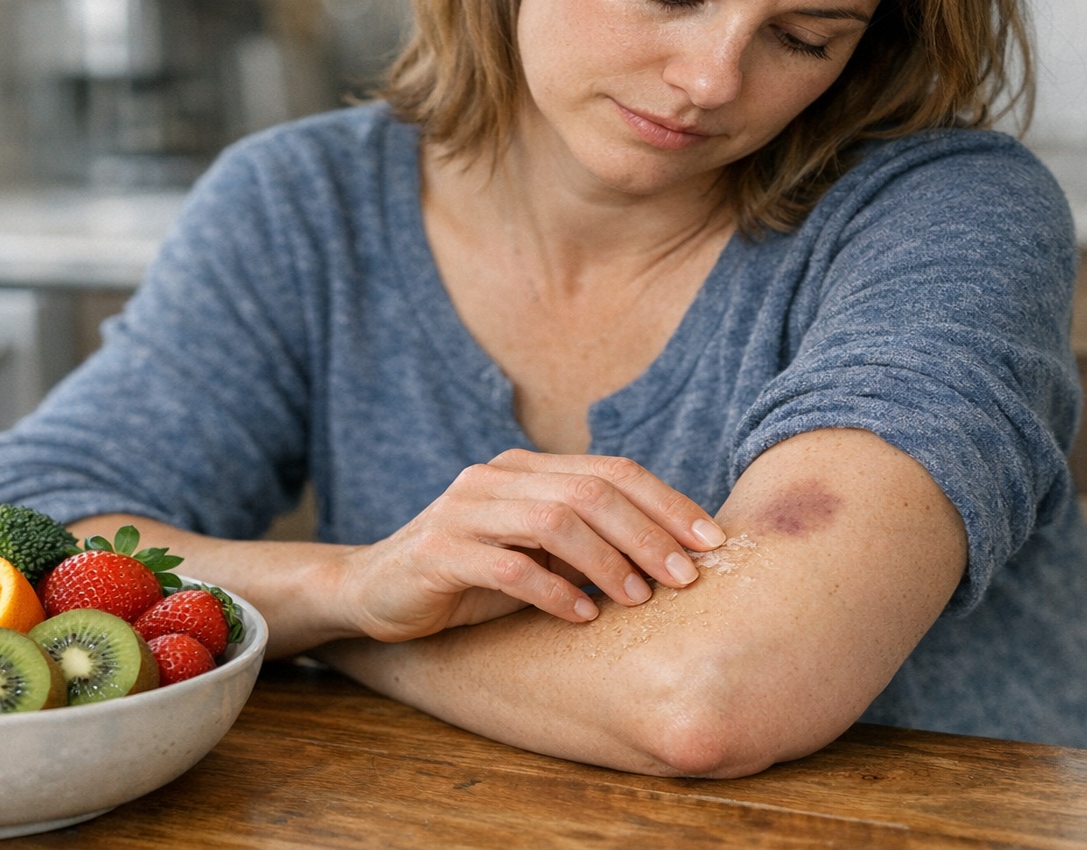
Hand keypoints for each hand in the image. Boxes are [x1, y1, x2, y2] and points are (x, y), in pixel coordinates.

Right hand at [332, 450, 726, 641]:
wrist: (374, 592)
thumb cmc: (470, 577)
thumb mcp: (535, 555)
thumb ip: (587, 543)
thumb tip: (675, 558)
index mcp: (526, 469)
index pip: (612, 471)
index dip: (667, 504)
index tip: (712, 543)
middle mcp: (496, 477)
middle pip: (591, 491)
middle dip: (648, 534)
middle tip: (685, 578)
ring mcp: (464, 510)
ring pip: (554, 520)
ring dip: (606, 561)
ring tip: (637, 599)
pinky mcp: (439, 551)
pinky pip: (507, 566)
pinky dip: (552, 591)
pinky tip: (580, 616)